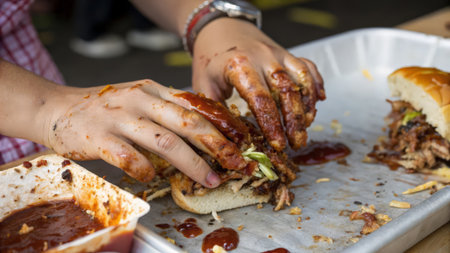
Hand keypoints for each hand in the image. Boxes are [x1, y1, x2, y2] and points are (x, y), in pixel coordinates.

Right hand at [43, 80, 246, 186]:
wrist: (59, 108)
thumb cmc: (106, 108)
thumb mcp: (141, 98)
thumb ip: (168, 109)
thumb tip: (206, 128)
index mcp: (154, 90)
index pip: (195, 106)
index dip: (221, 124)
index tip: (240, 141)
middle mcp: (140, 100)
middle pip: (187, 123)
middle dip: (217, 145)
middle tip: (235, 163)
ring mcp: (120, 119)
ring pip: (165, 141)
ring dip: (191, 163)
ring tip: (209, 179)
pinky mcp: (99, 137)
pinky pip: (129, 157)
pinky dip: (145, 169)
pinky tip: (153, 177)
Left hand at [191, 18, 324, 150]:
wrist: (219, 28)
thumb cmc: (210, 59)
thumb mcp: (204, 85)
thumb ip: (217, 110)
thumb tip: (231, 139)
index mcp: (239, 65)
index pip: (260, 99)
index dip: (271, 124)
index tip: (278, 144)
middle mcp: (263, 57)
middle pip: (287, 92)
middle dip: (294, 122)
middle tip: (297, 144)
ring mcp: (278, 54)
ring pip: (301, 80)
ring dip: (307, 107)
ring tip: (306, 129)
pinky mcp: (288, 53)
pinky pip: (308, 68)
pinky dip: (316, 84)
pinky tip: (318, 102)